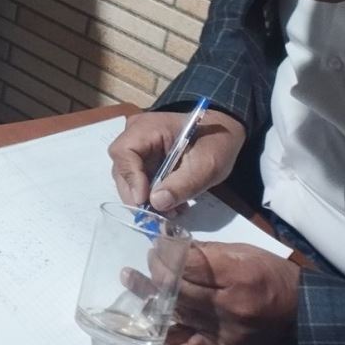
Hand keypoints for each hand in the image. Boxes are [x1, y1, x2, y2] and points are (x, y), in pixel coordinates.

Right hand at [110, 109, 245, 211]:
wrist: (222, 134)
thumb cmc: (216, 143)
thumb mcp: (207, 165)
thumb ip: (183, 184)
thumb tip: (156, 203)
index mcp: (148, 128)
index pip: (124, 152)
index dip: (131, 177)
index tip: (145, 201)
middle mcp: (135, 136)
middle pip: (122, 167)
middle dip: (136, 194)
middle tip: (155, 216)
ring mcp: (138, 149)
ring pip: (128, 178)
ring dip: (144, 199)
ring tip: (169, 212)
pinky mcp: (144, 161)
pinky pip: (139, 181)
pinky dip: (151, 197)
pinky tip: (170, 205)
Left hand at [145, 243, 299, 344]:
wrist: (306, 314)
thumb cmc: (276, 278)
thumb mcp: (245, 253)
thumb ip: (208, 251)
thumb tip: (172, 245)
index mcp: (235, 275)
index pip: (186, 264)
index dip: (166, 252)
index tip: (158, 245)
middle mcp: (227, 306)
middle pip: (178, 288)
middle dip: (157, 272)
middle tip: (150, 262)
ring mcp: (224, 331)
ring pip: (178, 316)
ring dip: (150, 301)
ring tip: (130, 281)